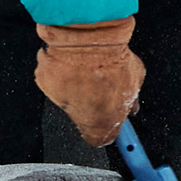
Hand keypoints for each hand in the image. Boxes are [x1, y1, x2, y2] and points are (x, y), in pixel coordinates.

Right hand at [33, 16, 143, 146]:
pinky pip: (56, 78)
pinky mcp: (44, 81)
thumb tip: (132, 103)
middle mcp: (77, 116)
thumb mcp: (136, 80)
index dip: (108, 127)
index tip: (112, 120)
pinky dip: (63, 70)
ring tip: (89, 68)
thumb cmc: (112, 60)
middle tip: (102, 86)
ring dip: (78, 86)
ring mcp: (59, 98)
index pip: (101, 139)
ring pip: (69, 97)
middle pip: (84, 117)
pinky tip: (75, 60)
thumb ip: (131, 98)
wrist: (88, 40)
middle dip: (93, 103)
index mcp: (101, 123)